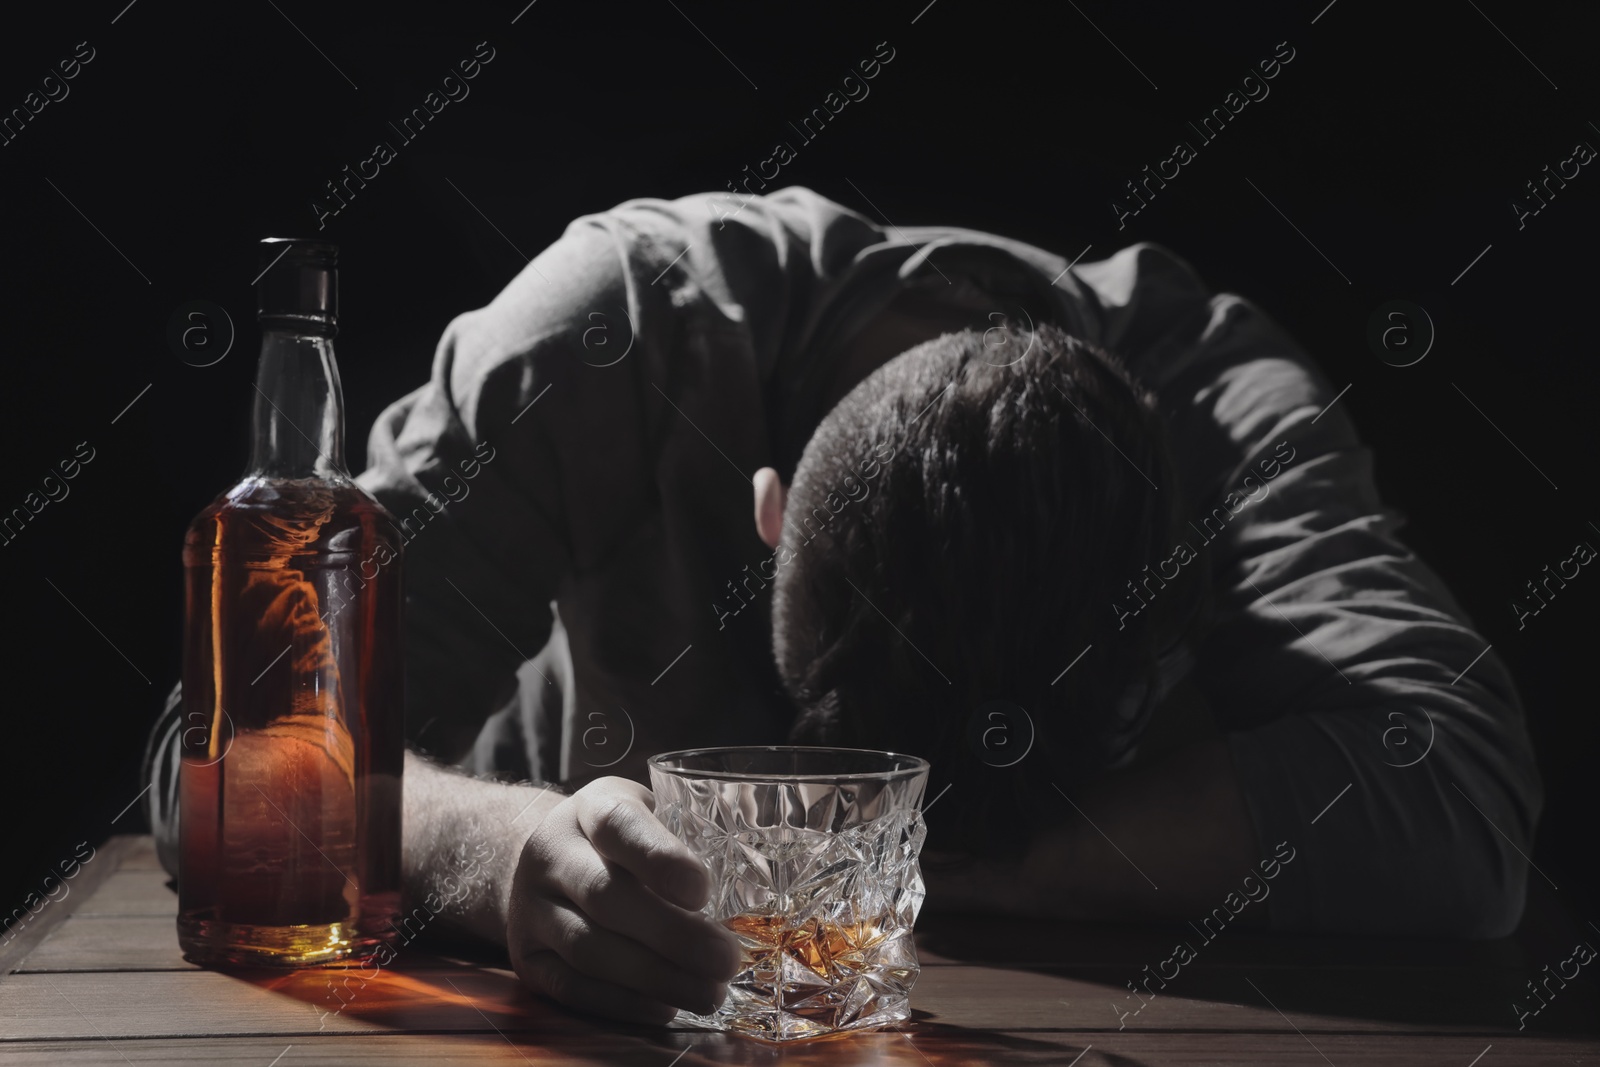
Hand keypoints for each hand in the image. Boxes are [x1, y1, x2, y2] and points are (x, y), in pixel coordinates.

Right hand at [504, 776, 740, 1023]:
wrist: (545, 861)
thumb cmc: (622, 839)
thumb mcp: (650, 812)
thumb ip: (694, 831)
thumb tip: (762, 872)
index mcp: (590, 807)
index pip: (619, 826)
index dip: (659, 859)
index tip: (703, 889)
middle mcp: (551, 853)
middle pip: (606, 896)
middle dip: (672, 934)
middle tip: (726, 959)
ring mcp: (531, 908)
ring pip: (590, 949)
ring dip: (655, 978)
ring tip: (710, 993)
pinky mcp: (527, 959)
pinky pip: (573, 988)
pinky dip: (622, 1004)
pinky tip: (666, 1008)